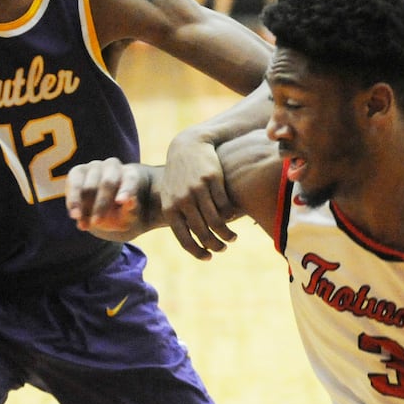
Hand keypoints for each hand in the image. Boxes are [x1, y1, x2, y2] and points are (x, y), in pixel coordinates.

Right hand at [65, 157, 141, 233]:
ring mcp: (94, 166)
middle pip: (108, 183)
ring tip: (84, 226)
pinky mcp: (77, 171)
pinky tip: (75, 216)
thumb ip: (130, 210)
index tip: (121, 202)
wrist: (100, 208)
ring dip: (85, 208)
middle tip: (97, 222)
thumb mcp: (126, 215)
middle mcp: (113, 166)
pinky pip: (74, 186)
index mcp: (130, 174)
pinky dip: (74, 202)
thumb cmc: (118, 212)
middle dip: (101, 204)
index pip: (130, 180)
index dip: (126, 190)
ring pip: (89, 187)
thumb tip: (130, 202)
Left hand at [161, 133, 235, 259]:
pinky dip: (230, 215)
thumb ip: (179, 216)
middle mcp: (182, 200)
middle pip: (203, 232)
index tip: (208, 258)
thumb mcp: (172, 195)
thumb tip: (193, 243)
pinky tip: (233, 218)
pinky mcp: (212, 179)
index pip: (184, 238)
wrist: (188, 145)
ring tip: (232, 238)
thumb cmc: (180, 176)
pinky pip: (224, 205)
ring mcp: (197, 189)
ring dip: (227, 234)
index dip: (197, 252)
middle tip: (224, 249)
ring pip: (216, 221)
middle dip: (215, 246)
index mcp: (170, 208)